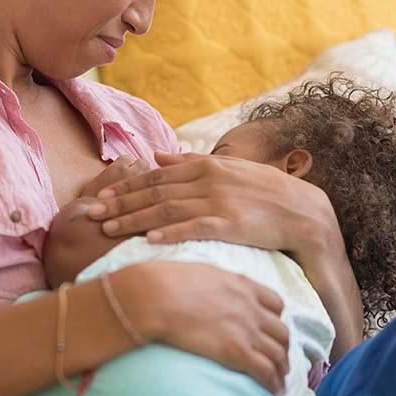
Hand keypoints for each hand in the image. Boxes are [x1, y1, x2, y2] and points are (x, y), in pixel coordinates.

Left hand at [91, 151, 364, 355]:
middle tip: (91, 214)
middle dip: (120, 203)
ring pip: (166, 210)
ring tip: (107, 229)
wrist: (303, 212)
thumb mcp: (227, 169)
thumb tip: (158, 155)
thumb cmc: (263, 192)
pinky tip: (148, 240)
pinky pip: (194, 228)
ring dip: (133, 219)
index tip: (99, 197)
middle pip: (154, 192)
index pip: (155, 176)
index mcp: (205, 166)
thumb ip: (190, 162)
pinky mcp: (230, 223)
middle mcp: (208, 180)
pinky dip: (170, 233)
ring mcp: (218, 202)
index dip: (125, 187)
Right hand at [114, 262, 290, 394]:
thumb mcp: (199, 273)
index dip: (276, 320)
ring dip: (281, 369)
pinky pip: (265, 371)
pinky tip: (272, 392)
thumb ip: (213, 283)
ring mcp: (246, 330)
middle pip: (281, 332)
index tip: (270, 331)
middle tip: (279, 361)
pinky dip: (273, 383)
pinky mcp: (237, 351)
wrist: (157, 297)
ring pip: (278, 354)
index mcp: (243, 286)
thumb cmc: (167, 283)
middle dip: (283, 348)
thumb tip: (204, 290)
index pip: (275, 304)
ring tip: (279, 382)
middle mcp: (251, 307)